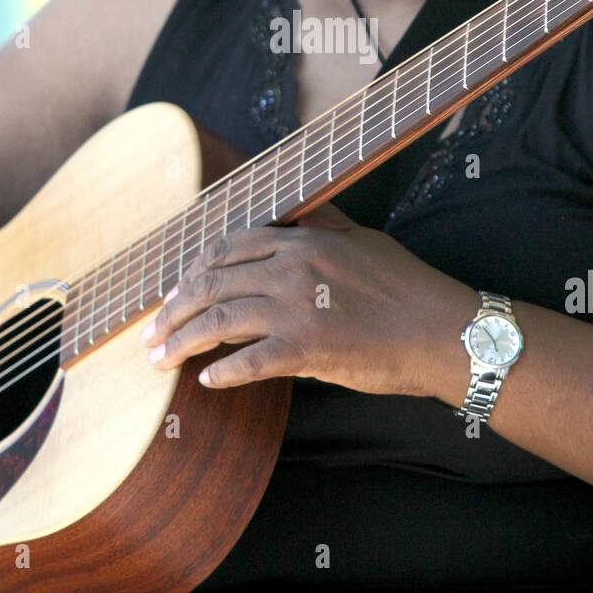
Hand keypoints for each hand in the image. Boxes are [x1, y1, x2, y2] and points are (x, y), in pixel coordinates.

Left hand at [139, 203, 473, 398]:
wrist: (442, 330)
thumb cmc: (407, 286)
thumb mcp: (362, 239)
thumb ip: (324, 222)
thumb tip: (300, 210)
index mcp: (302, 240)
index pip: (227, 250)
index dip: (192, 273)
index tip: (173, 294)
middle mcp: (292, 268)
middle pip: (212, 284)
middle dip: (172, 311)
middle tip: (149, 335)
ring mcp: (298, 307)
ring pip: (220, 320)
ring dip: (182, 342)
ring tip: (160, 361)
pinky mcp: (308, 348)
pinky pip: (250, 361)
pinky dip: (223, 372)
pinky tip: (207, 382)